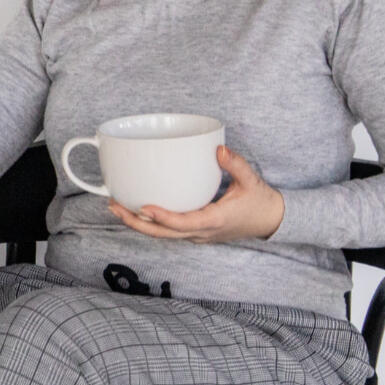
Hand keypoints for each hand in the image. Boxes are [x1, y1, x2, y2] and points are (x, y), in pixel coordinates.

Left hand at [108, 145, 284, 243]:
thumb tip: (218, 149)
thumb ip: (235, 164)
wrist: (271, 221)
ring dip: (139, 224)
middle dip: (136, 223)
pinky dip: (150, 223)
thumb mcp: (251, 180)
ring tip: (116, 207)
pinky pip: (169, 232)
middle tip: (114, 206)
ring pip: (163, 236)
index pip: (182, 224)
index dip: (162, 218)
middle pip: (162, 235)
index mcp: (214, 221)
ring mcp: (197, 236)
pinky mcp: (195, 233)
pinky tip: (136, 210)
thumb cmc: (261, 202)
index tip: (143, 207)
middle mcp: (202, 233)